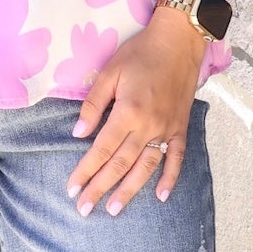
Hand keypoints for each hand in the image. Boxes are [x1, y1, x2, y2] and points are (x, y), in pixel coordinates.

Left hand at [66, 8, 207, 216]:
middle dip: (100, 188)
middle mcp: (148, 126)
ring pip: (146, 167)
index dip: (85, 170)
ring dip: (130, 191)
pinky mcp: (180, 128)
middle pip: (121, 164)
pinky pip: (176, 158)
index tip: (72, 189)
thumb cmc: (140, 53)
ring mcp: (167, 129)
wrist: (178, 41)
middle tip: (85, 209)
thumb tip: (78, 134)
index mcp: (128, 112)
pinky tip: (162, 196)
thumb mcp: (109, 72)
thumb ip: (93, 105)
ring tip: (114, 209)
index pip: (102, 149)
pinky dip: (170, 178)